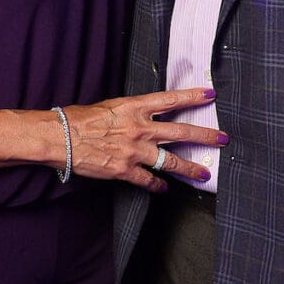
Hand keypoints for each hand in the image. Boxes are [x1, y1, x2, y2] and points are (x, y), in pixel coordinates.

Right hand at [62, 88, 225, 190]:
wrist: (61, 137)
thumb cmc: (81, 118)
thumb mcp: (111, 106)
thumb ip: (131, 112)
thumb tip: (145, 115)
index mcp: (135, 107)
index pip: (171, 100)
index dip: (192, 97)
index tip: (210, 95)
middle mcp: (139, 128)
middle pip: (180, 132)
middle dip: (205, 136)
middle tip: (222, 138)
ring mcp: (134, 151)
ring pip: (171, 161)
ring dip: (190, 168)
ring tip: (205, 174)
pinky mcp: (125, 170)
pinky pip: (148, 180)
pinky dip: (158, 185)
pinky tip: (165, 188)